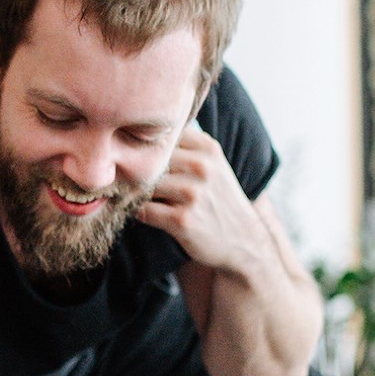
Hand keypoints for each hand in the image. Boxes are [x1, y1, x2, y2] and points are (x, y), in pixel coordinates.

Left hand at [134, 124, 266, 272]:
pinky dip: (138, 212)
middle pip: (148, 160)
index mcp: (207, 148)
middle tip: (131, 181)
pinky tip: (147, 213)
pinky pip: (143, 210)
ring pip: (143, 184)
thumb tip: (140, 134)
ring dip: (135, 192)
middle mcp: (202, 167)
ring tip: (140, 197)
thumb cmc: (218, 200)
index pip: (160, 137)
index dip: (145, 148)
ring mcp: (192, 194)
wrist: (243, 241)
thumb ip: (184, 146)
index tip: (140, 159)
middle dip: (136, 171)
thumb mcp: (213, 164)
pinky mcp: (182, 220)